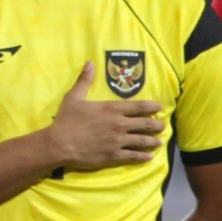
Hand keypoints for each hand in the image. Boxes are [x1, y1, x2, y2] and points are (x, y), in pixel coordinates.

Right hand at [45, 60, 164, 170]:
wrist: (59, 143)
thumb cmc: (66, 120)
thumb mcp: (74, 97)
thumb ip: (84, 80)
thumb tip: (89, 63)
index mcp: (112, 109)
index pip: (139, 106)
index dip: (152, 106)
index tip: (160, 107)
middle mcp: (119, 124)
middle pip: (145, 124)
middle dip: (156, 125)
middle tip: (162, 126)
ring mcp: (118, 140)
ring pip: (142, 141)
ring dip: (153, 141)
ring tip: (159, 142)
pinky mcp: (114, 155)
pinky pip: (133, 156)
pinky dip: (143, 156)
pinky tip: (149, 157)